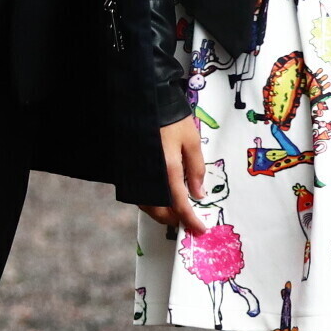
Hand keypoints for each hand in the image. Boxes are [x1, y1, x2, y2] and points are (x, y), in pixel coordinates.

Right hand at [140, 117, 207, 234]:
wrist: (144, 102)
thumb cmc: (171, 119)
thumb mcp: (191, 140)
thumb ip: (196, 169)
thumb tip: (198, 195)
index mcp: (167, 170)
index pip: (179, 205)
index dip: (190, 220)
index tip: (200, 228)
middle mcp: (148, 177)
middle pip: (159, 211)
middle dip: (174, 220)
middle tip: (189, 220)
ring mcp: (136, 176)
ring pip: (146, 206)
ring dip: (162, 212)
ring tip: (178, 210)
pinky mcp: (129, 172)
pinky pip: (139, 195)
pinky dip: (151, 202)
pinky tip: (162, 197)